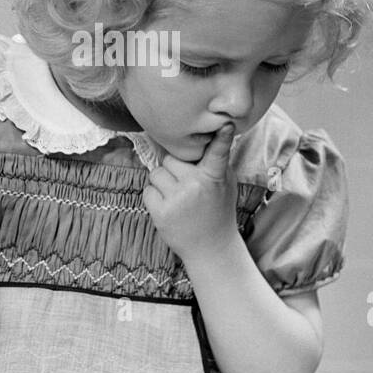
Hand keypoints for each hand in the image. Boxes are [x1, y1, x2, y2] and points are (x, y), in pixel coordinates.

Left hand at [142, 123, 238, 262]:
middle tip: (186, 187)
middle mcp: (196, 185)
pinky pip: (148, 190)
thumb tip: (208, 136)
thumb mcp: (225, 185)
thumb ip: (215, 162)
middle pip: (170, 159)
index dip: (222, 138)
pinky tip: (168, 208)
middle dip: (174, 170)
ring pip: (156, 173)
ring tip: (177, 198)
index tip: (225, 125)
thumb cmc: (217, 211)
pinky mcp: (161, 212)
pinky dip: (154, 197)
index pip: (218, 153)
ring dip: (162, 183)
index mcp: (214, 177)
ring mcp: (177, 199)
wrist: (211, 247)